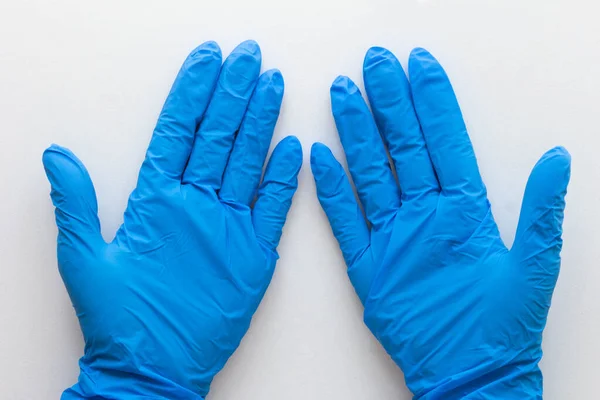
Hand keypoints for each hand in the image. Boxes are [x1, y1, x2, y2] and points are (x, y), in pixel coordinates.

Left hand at [43, 40, 301, 398]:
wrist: (154, 364)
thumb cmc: (118, 317)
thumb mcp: (86, 259)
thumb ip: (77, 204)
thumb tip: (55, 154)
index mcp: (156, 198)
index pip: (177, 132)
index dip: (192, 93)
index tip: (207, 59)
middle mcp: (194, 202)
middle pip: (217, 136)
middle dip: (233, 94)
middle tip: (249, 57)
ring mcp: (226, 223)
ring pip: (246, 161)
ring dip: (259, 123)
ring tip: (272, 86)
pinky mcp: (252, 249)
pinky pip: (272, 207)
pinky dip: (283, 179)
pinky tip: (291, 150)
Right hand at [311, 47, 569, 397]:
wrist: (468, 370)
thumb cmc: (503, 323)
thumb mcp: (532, 265)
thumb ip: (541, 210)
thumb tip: (559, 156)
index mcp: (464, 210)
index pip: (446, 142)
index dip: (433, 102)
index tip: (420, 65)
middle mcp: (426, 214)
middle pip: (404, 147)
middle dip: (389, 103)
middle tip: (374, 63)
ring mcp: (394, 235)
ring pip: (371, 173)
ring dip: (357, 134)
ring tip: (343, 95)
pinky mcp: (368, 263)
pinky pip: (345, 220)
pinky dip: (332, 191)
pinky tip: (321, 158)